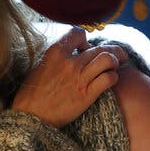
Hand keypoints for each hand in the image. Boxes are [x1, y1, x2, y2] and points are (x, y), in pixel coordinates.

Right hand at [12, 27, 127, 127]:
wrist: (30, 117)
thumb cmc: (32, 93)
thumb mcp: (41, 65)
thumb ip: (58, 56)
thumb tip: (74, 51)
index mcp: (56, 53)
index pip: (78, 34)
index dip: (85, 39)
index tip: (86, 47)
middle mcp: (70, 63)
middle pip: (99, 48)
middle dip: (113, 50)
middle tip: (119, 54)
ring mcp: (79, 78)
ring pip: (107, 59)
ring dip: (115, 61)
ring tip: (116, 65)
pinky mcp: (87, 95)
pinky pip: (108, 79)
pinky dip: (113, 77)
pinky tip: (110, 79)